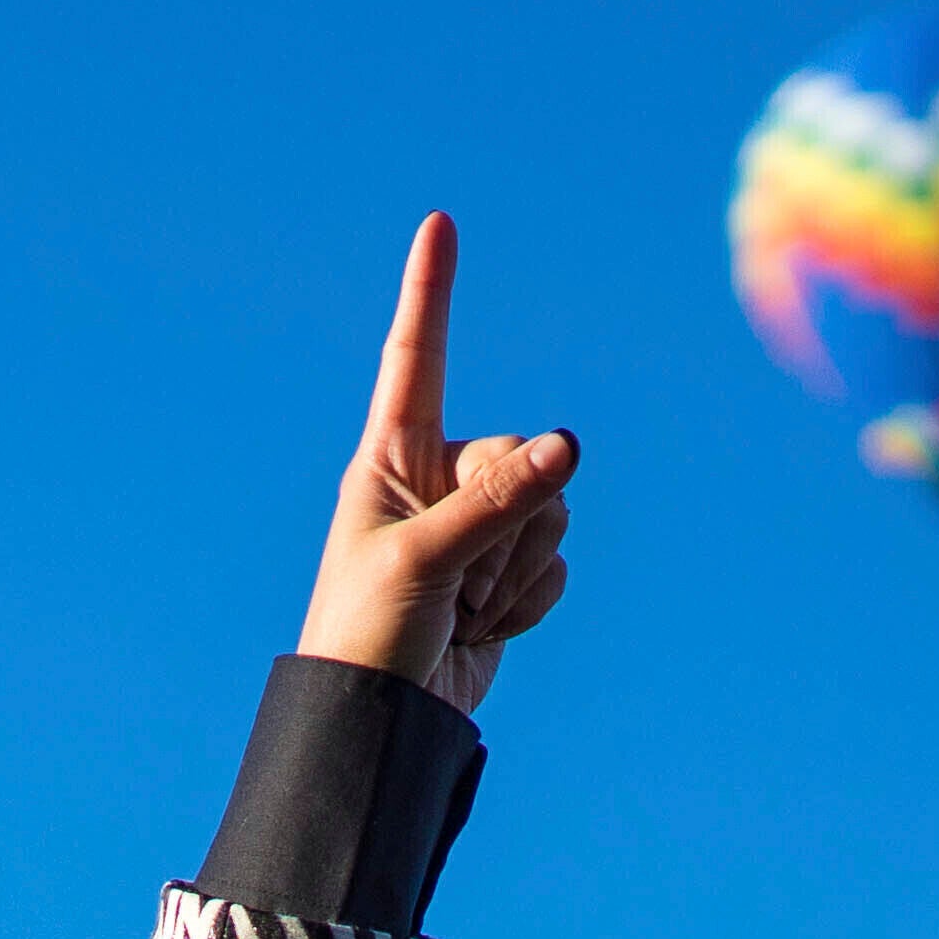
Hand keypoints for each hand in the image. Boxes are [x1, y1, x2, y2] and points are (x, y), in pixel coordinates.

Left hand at [299, 217, 578, 710]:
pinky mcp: (507, 570)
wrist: (382, 715)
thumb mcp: (427, 560)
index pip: (415, 360)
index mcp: (389, 458)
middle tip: (454, 581)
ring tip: (461, 607)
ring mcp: (476, 524)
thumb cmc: (370, 632)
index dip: (429, 293)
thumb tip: (569, 442)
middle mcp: (435, 479)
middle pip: (521, 457)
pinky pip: (557, 564)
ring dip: (516, 570)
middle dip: (505, 525)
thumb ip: (498, 500)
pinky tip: (483, 629)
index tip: (437, 223)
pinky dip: (528, 603)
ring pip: (552, 511)